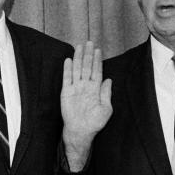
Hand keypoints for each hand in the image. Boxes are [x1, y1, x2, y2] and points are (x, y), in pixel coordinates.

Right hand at [61, 41, 111, 169]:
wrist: (80, 131)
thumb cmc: (95, 123)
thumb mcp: (106, 108)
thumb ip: (106, 93)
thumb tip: (109, 80)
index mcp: (95, 89)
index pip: (96, 71)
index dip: (97, 60)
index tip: (98, 50)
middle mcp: (85, 86)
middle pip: (87, 66)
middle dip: (88, 55)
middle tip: (89, 42)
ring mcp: (75, 88)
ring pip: (77, 69)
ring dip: (78, 58)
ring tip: (79, 46)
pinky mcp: (66, 92)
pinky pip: (66, 78)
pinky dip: (67, 69)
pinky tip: (68, 60)